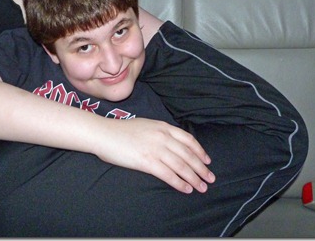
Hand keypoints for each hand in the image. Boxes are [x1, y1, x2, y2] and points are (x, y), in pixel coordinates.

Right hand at [92, 118, 214, 193]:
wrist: (104, 133)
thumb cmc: (121, 131)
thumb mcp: (146, 125)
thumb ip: (160, 132)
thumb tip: (171, 143)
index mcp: (163, 126)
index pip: (188, 139)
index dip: (200, 151)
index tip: (207, 160)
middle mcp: (162, 137)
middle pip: (188, 154)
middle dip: (201, 168)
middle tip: (210, 178)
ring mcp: (155, 149)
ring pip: (181, 166)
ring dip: (194, 178)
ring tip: (201, 187)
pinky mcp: (147, 161)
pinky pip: (168, 174)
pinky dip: (179, 183)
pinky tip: (186, 189)